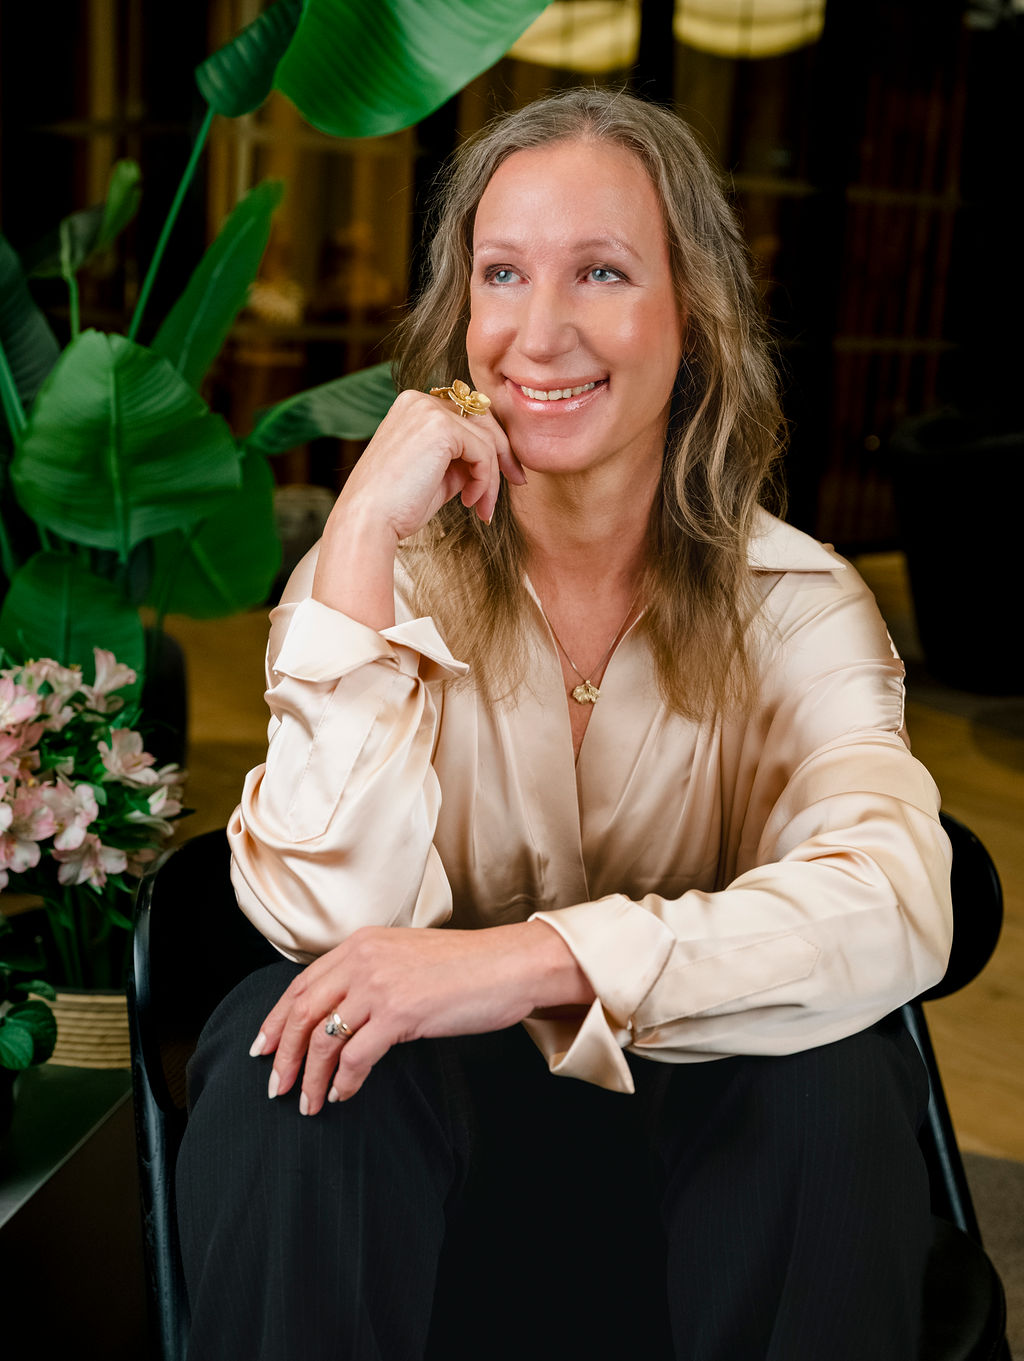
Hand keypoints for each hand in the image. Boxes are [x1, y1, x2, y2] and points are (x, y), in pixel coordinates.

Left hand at [249, 921, 593, 1113]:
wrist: (510, 965)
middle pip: (302, 1013)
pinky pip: (356, 1057)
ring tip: (307, 1103)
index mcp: (361, 944)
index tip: (261, 1048)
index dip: (275, 1020)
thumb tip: (341, 1012)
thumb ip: (371, 973)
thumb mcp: (406, 957)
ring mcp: (380, 985)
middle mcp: (363, 959)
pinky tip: (344, 1096)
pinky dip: (344, 1082)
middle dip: (281, 1055)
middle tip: (274, 1087)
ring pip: (323, 1040)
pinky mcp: (401, 1013)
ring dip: (309, 1078)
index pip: (301, 984)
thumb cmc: (466, 967)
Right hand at [312, 389, 525, 627]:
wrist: (369, 521)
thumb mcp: (436, 475)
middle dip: (503, 453)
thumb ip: (461, 459)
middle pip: (483, 419)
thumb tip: (492, 460)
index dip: (490, 445)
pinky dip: (485, 480)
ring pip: (486, 439)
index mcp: (414, 407)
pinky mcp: (440, 428)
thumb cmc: (397, 506)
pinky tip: (469, 501)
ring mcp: (429, 410)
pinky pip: (483, 452)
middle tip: (517, 482)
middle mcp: (419, 401)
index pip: (467, 415)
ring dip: (491, 478)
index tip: (505, 475)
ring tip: (481, 507)